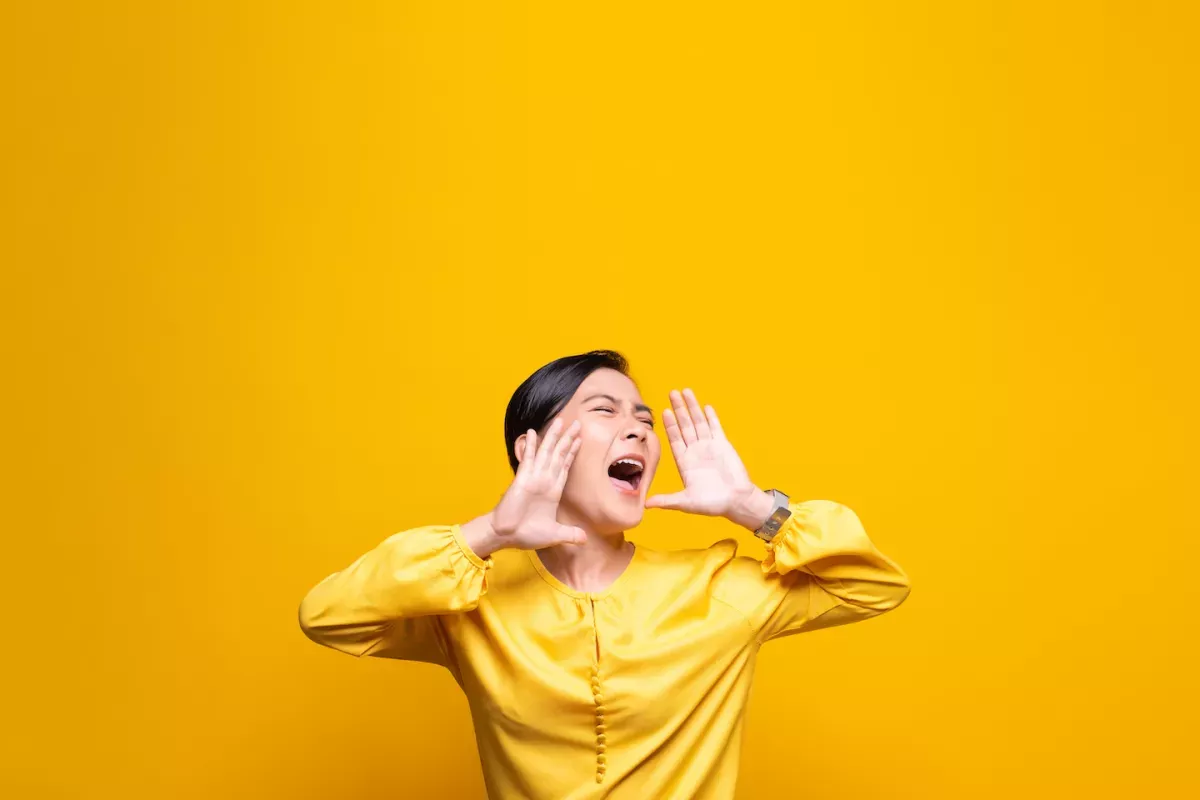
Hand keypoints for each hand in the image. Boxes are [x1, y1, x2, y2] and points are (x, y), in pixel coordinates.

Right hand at [488, 417, 587, 550]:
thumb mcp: (554, 535)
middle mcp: (545, 480)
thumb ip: (570, 534)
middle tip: (577, 423)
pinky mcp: (522, 478)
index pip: (565, 467)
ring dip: (553, 437)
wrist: (506, 536)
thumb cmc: (526, 534)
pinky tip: (533, 432)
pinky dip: (532, 446)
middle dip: (568, 439)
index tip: (579, 439)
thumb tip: (585, 540)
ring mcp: (534, 478)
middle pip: (559, 455)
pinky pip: (529, 459)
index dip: (572, 453)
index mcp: (553, 491)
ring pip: (547, 453)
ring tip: (560, 421)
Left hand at [646, 389, 770, 527]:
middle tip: (672, 393)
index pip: (674, 439)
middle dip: (678, 409)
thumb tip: (645, 505)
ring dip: (692, 408)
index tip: (663, 411)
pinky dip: (710, 417)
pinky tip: (705, 406)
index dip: (669, 425)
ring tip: (686, 391)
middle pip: (684, 426)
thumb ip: (667, 500)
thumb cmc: (712, 504)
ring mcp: (709, 447)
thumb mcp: (686, 502)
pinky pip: (715, 428)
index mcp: (685, 462)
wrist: (737, 501)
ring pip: (699, 423)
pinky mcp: (723, 445)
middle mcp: (695, 452)